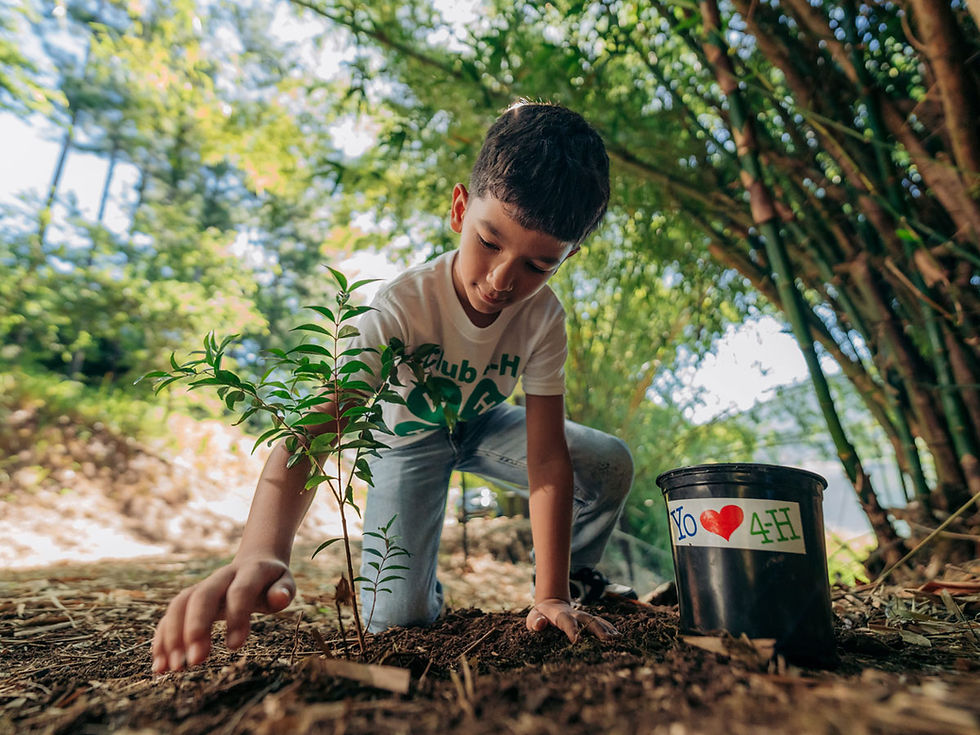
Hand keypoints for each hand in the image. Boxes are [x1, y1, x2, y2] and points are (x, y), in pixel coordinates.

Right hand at [151, 556, 295, 673]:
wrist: (255, 563)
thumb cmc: (273, 582)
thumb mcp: (285, 583)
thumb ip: (283, 591)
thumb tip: (279, 599)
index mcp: (249, 571)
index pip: (239, 590)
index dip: (236, 616)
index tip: (234, 647)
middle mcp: (221, 577)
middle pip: (202, 596)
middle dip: (195, 627)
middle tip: (196, 661)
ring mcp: (203, 586)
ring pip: (180, 604)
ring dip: (172, 635)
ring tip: (172, 668)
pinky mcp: (190, 599)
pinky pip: (171, 615)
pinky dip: (162, 638)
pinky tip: (160, 665)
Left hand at [525, 597, 618, 643]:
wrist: (551, 605)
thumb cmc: (540, 616)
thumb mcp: (533, 617)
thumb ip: (535, 621)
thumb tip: (540, 624)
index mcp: (560, 615)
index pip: (567, 622)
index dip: (572, 630)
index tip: (578, 641)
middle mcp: (575, 614)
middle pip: (588, 620)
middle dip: (597, 629)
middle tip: (607, 640)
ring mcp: (584, 616)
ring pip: (597, 621)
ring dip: (607, 629)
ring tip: (618, 639)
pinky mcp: (589, 619)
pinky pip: (601, 622)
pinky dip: (610, 628)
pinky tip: (619, 636)